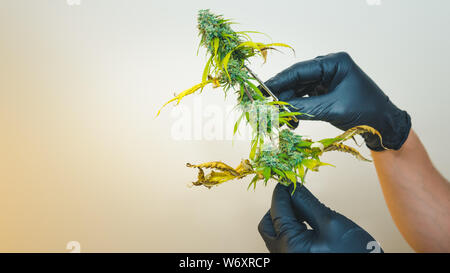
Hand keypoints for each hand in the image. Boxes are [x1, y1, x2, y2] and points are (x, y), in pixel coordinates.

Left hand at [258, 183, 382, 252]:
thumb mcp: (331, 222)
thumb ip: (308, 202)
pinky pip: (284, 243)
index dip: (282, 192)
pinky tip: (304, 223)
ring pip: (276, 234)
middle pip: (269, 224)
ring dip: (285, 219)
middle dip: (279, 208)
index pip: (277, 210)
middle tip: (294, 195)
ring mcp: (288, 258)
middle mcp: (284, 255)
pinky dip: (290, 230)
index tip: (287, 181)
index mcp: (290, 246)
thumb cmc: (355, 255)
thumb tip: (294, 187)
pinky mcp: (295, 259)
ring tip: (303, 210)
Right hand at [263, 52, 410, 149]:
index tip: (263, 91)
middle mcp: (329, 67)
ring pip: (300, 90)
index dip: (279, 81)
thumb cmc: (366, 111)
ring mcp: (327, 79)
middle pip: (298, 79)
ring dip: (290, 104)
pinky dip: (298, 108)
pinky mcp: (326, 91)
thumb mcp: (332, 109)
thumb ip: (304, 108)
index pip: (300, 70)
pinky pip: (306, 97)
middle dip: (284, 95)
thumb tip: (279, 109)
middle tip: (269, 108)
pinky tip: (292, 119)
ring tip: (282, 119)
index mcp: (334, 63)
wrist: (384, 124)